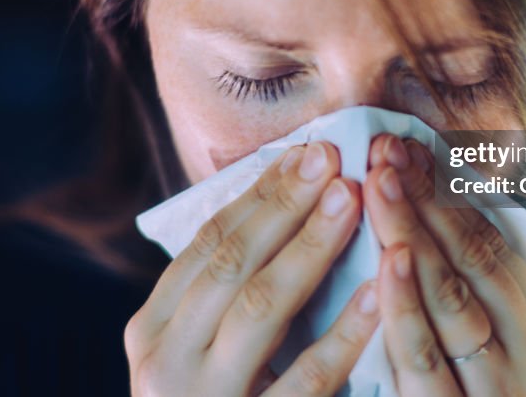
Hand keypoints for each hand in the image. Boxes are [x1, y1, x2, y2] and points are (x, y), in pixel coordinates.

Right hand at [125, 142, 379, 395]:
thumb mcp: (196, 349)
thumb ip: (224, 289)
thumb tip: (282, 200)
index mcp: (152, 328)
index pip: (208, 243)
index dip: (260, 194)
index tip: (308, 152)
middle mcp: (163, 361)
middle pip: (229, 263)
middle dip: (284, 206)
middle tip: (334, 159)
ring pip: (258, 310)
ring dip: (309, 249)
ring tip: (354, 202)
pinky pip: (301, 384)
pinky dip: (339, 338)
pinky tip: (374, 301)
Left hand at [364, 135, 525, 396]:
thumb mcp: (488, 349)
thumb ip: (466, 291)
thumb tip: (426, 211)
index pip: (493, 242)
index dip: (448, 190)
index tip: (407, 145)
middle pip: (475, 259)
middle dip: (427, 197)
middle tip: (384, 146)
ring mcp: (501, 390)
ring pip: (455, 299)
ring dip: (415, 233)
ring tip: (381, 180)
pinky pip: (428, 359)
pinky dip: (408, 306)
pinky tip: (389, 260)